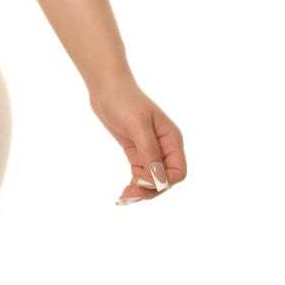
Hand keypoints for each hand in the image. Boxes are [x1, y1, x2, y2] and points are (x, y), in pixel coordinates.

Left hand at [88, 75, 186, 204]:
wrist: (106, 87)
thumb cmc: (124, 101)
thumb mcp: (137, 126)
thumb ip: (150, 153)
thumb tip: (160, 180)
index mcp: (172, 139)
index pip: (178, 172)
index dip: (163, 182)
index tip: (140, 180)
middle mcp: (165, 147)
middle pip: (166, 179)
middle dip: (150, 190)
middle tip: (127, 195)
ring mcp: (151, 149)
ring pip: (153, 179)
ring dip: (141, 190)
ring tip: (123, 198)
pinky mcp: (136, 151)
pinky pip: (141, 174)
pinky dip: (134, 184)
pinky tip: (123, 192)